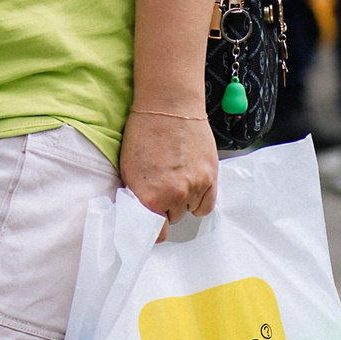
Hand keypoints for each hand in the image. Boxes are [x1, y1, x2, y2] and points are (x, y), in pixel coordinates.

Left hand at [120, 107, 217, 231]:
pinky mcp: (211, 178)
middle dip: (164, 208)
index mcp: (150, 197)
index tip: (149, 223)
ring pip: (188, 210)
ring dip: (182, 201)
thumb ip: (137, 198)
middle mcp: (174, 196)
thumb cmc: (144, 132)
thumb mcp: (128, 169)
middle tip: (160, 188)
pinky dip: (199, 199)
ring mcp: (195, 188)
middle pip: (171, 220)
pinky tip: (190, 185)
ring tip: (175, 178)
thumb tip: (140, 216)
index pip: (154, 233)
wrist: (169, 106)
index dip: (150, 229)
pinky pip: (206, 205)